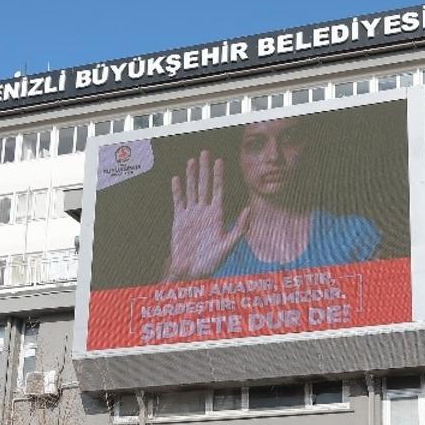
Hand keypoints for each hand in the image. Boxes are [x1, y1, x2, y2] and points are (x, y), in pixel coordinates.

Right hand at [164, 149, 248, 280]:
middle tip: (205, 152)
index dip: (218, 175)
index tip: (219, 161)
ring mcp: (191, 214)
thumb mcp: (228, 247)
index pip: (218, 190)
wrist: (191, 272)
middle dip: (205, 169)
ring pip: (191, 190)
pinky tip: (176, 179)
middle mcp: (204, 212)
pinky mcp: (179, 220)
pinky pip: (178, 202)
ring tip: (191, 161)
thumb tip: (247, 210)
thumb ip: (239, 229)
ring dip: (191, 175)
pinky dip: (177, 191)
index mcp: (216, 216)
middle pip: (205, 185)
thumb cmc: (211, 263)